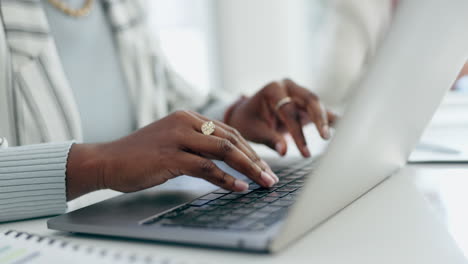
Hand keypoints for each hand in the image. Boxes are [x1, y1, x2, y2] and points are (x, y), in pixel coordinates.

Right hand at [66, 111, 277, 199]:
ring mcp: (178, 137)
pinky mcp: (170, 156)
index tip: (263, 165)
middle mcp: (185, 122)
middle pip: (232, 139)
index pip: (229, 131)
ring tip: (264, 182)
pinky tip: (239, 188)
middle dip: (255, 160)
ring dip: (248, 168)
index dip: (250, 149)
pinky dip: (226, 179)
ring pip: (224, 150)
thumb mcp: (172, 143)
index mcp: (188, 117)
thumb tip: (223, 161)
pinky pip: (206, 167)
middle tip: (271, 176)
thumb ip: (196, 146)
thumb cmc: (139, 155)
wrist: (106, 160)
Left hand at [225, 79, 336, 156]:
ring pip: (317, 104)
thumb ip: (270, 139)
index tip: (304, 152)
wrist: (246, 114)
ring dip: (325, 120)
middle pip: (309, 100)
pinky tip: (345, 126)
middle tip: (325, 137)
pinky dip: (330, 118)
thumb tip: (284, 152)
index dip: (297, 132)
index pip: (289, 110)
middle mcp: (288, 86)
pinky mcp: (305, 103)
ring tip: (332, 136)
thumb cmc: (248, 121)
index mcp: (273, 89)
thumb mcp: (254, 130)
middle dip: (319, 119)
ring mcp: (298, 92)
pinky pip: (320, 110)